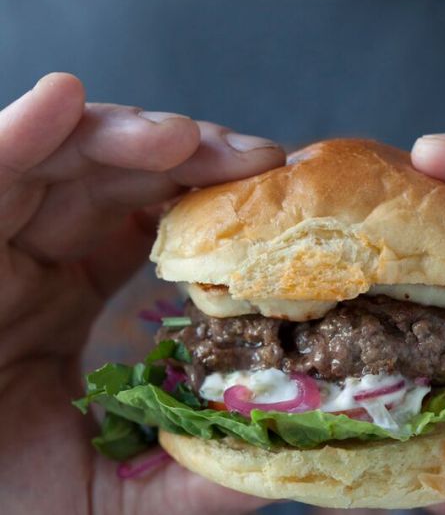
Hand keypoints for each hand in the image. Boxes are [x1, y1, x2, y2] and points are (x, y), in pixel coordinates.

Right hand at [0, 73, 285, 513]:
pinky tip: (63, 99)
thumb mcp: (110, 499)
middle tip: (253, 157)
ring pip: (57, 161)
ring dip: (123, 136)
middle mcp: (23, 262)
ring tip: (186, 138)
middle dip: (183, 157)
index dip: (201, 204)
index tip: (264, 196)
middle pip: (109, 180)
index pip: (138, 228)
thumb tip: (288, 457)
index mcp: (59, 303)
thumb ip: (193, 475)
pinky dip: (20, 132)